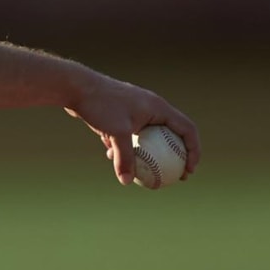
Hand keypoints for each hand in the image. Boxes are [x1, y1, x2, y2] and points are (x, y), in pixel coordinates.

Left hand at [65, 75, 200, 185]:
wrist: (75, 87)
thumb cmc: (100, 104)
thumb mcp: (116, 132)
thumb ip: (125, 157)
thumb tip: (126, 181)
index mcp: (158, 107)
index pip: (187, 129)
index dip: (194, 150)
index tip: (189, 171)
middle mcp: (150, 108)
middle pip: (171, 135)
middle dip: (174, 157)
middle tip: (175, 177)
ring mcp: (135, 111)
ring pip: (148, 137)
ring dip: (147, 153)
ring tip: (143, 172)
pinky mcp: (119, 115)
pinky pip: (129, 134)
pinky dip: (125, 146)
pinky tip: (111, 157)